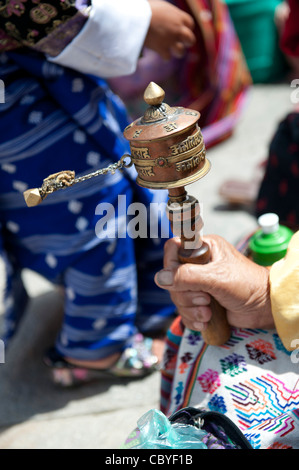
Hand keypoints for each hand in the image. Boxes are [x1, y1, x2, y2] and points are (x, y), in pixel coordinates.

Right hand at [144, 0, 195, 59]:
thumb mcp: (160, 5)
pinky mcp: (161, 49)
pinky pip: (167, 57)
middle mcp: (177, 29)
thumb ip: (166, 12)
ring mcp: (170, 40)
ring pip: (181, 52)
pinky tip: (160, 52)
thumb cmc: (145, 8)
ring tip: (171, 49)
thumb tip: (164, 14)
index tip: (182, 29)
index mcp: (178, 16)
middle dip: (187, 42)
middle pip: (190, 40)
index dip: (187, 27)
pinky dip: (164, 56)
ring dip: (177, 51)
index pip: (190, 23)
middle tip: (181, 42)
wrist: (136, 17)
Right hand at [154, 235, 274, 330]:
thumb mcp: (216, 277)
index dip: (171, 265)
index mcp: (204, 248)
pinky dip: (193, 319)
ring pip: (177, 297)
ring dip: (191, 309)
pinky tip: (206, 321)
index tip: (180, 279)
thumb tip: (160, 278)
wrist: (264, 309)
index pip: (173, 249)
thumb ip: (187, 276)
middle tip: (205, 300)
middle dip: (186, 295)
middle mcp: (199, 264)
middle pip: (172, 278)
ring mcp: (200, 284)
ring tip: (208, 313)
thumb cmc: (247, 285)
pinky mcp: (202, 302)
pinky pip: (184, 311)